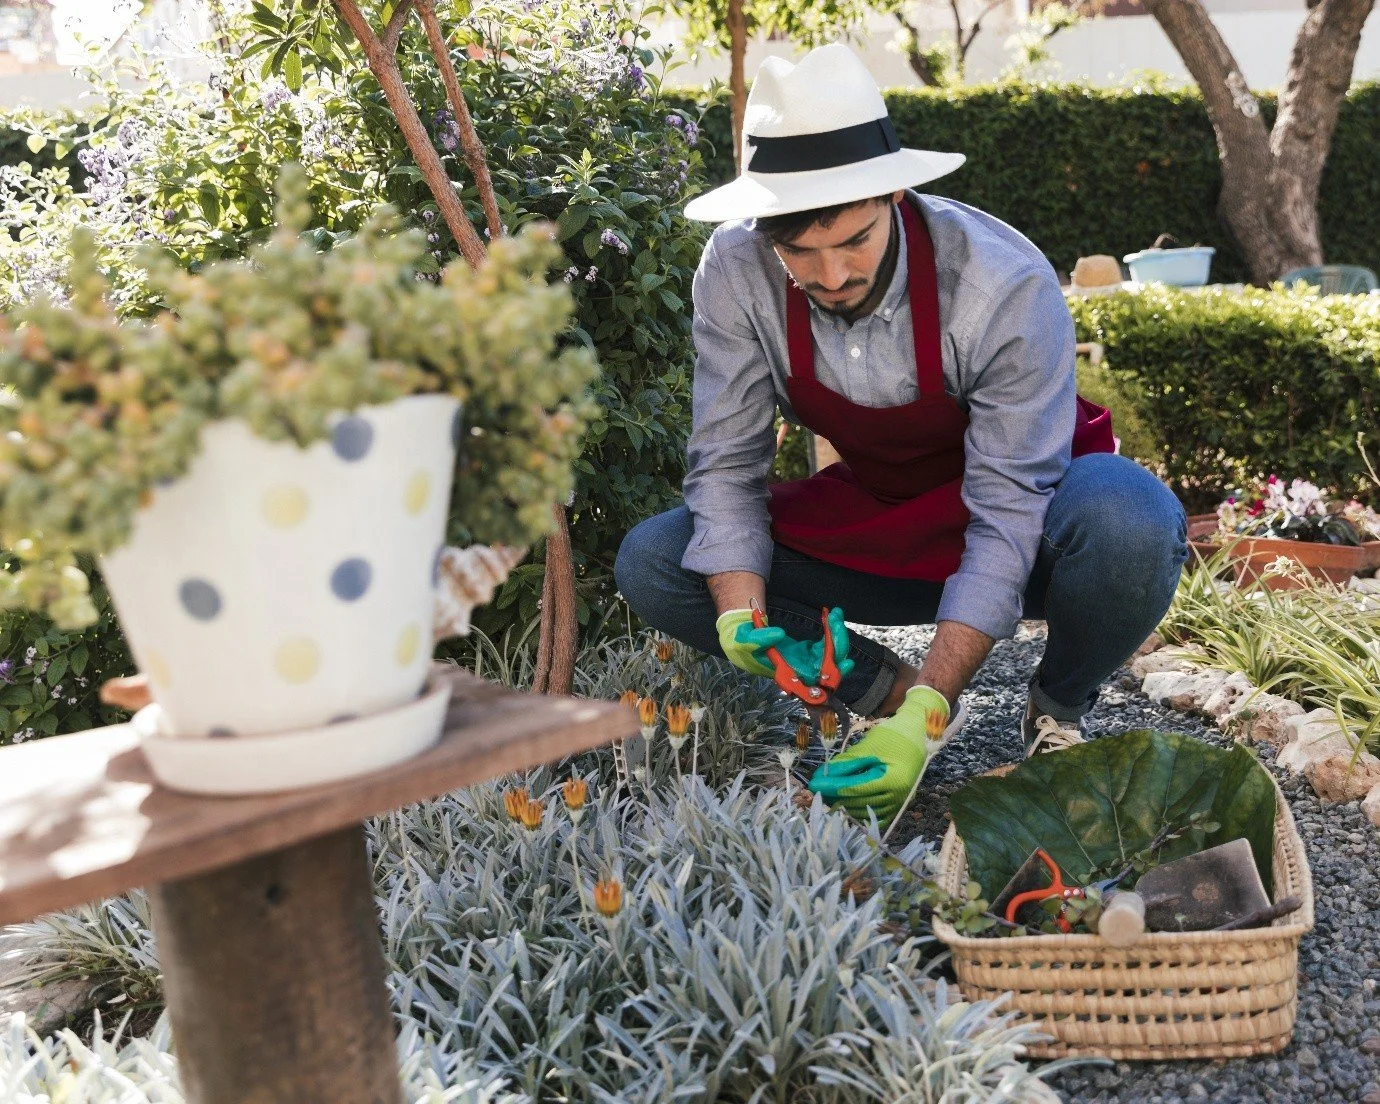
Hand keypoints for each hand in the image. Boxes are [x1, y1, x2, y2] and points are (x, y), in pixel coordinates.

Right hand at [716, 607, 856, 683]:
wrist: (741, 635)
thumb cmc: (741, 643)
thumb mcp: (744, 640)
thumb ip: (760, 638)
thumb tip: (779, 634)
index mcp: (786, 675)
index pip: (813, 681)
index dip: (831, 675)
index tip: (844, 662)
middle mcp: (799, 672)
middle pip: (829, 667)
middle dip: (838, 646)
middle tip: (836, 622)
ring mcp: (805, 661)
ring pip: (832, 654)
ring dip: (837, 635)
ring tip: (835, 614)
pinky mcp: (808, 651)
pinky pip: (827, 644)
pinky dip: (832, 629)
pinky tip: (832, 614)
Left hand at [808, 684, 948, 828]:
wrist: (918, 735)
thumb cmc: (893, 737)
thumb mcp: (867, 747)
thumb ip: (846, 764)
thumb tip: (822, 776)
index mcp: (892, 780)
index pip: (854, 789)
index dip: (831, 787)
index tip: (812, 785)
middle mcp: (898, 797)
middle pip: (858, 803)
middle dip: (834, 797)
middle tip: (815, 791)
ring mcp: (899, 803)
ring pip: (864, 812)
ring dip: (844, 806)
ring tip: (826, 796)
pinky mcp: (898, 805)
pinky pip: (875, 816)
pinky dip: (859, 812)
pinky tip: (845, 805)